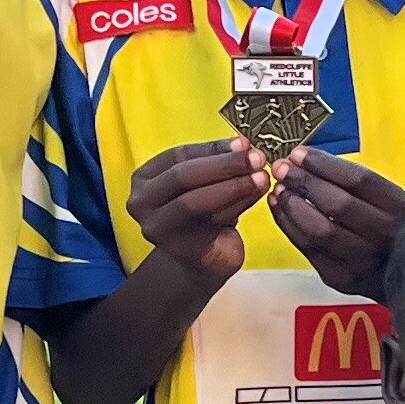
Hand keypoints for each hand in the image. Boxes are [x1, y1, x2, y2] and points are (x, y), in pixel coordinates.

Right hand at [126, 139, 265, 281]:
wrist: (203, 260)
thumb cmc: (204, 216)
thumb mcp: (206, 183)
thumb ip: (220, 165)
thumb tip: (246, 148)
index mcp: (144, 178)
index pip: (178, 156)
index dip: (212, 148)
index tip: (243, 143)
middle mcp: (142, 203)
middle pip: (183, 176)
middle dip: (224, 165)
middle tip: (256, 158)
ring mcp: (157, 228)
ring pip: (196, 201)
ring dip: (234, 186)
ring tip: (262, 177)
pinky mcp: (179, 248)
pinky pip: (210, 222)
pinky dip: (237, 206)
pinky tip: (258, 195)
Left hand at [268, 148, 404, 296]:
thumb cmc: (392, 227)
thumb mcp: (388, 198)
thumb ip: (353, 182)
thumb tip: (305, 161)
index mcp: (398, 208)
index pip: (358, 180)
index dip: (323, 164)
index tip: (299, 154)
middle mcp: (383, 236)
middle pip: (338, 204)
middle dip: (304, 182)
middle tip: (282, 169)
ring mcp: (362, 260)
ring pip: (319, 229)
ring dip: (293, 205)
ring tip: (280, 188)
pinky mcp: (342, 277)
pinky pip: (308, 249)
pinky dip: (289, 226)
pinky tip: (281, 209)